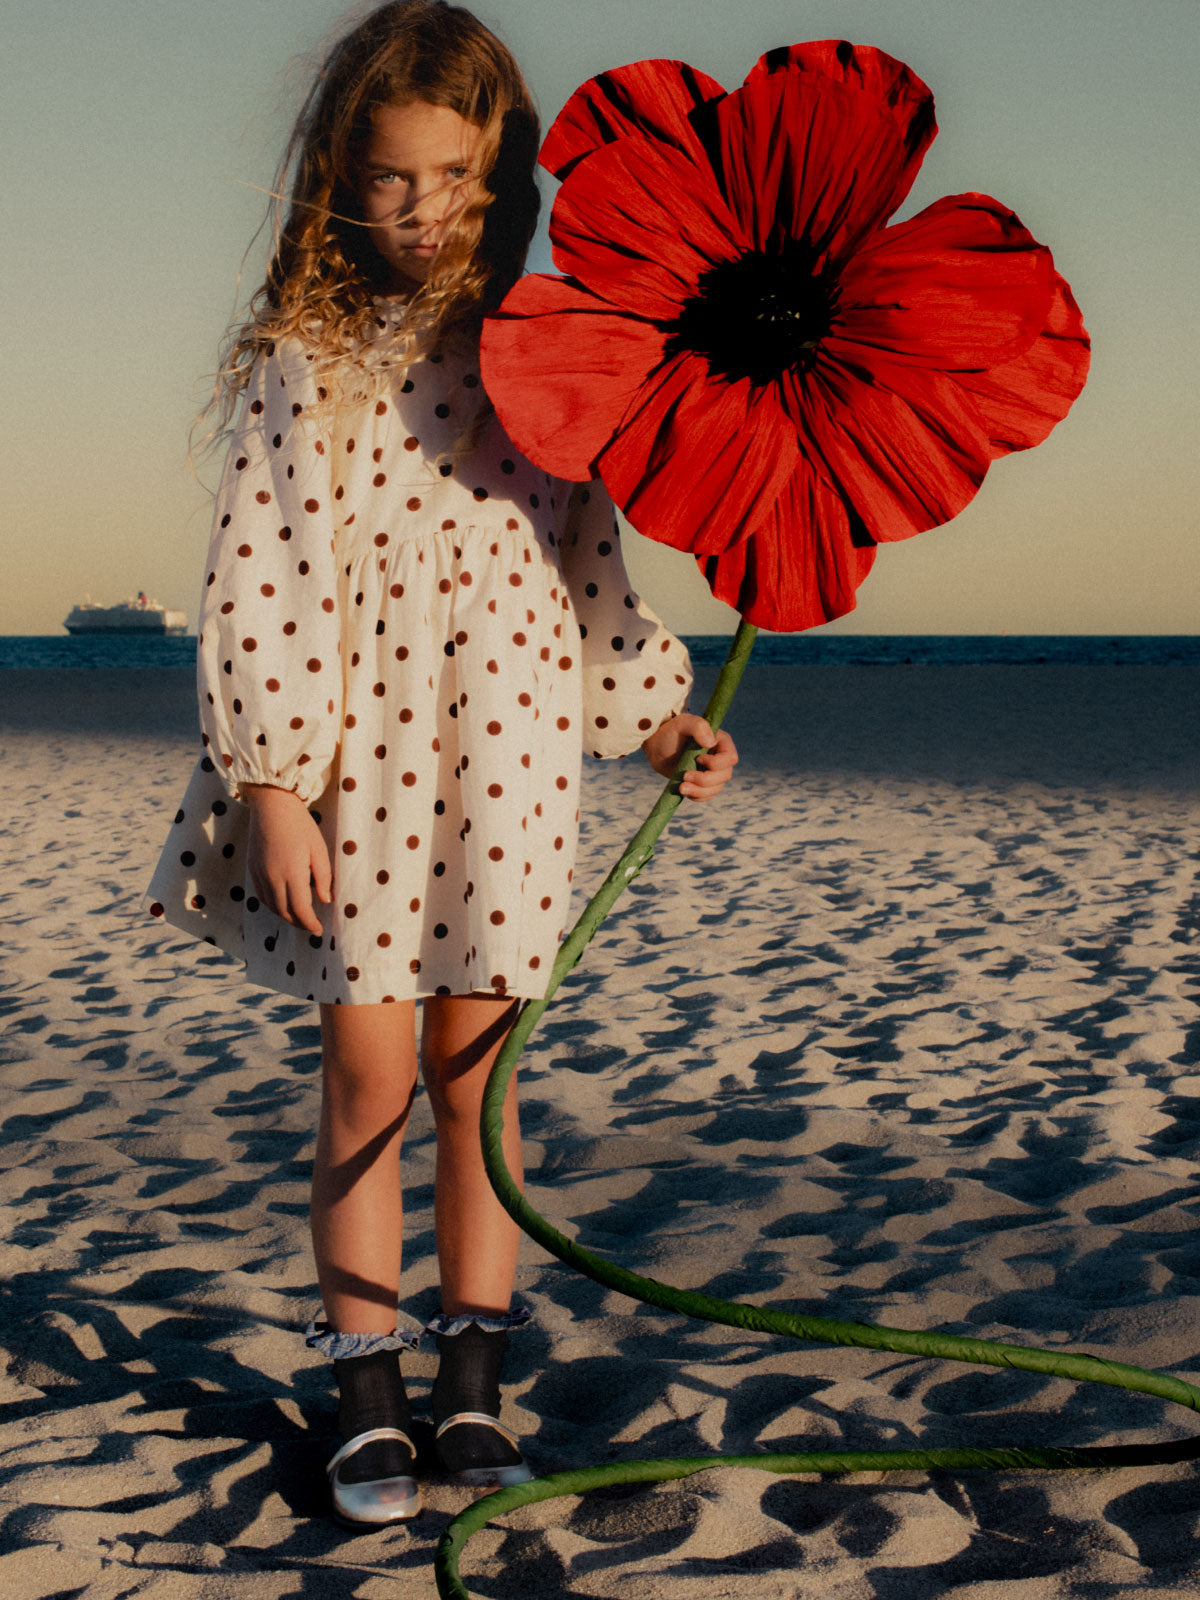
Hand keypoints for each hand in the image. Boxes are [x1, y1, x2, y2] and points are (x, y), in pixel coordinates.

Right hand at [244, 784, 333, 934]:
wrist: (271, 805)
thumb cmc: (300, 824)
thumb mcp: (319, 849)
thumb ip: (323, 877)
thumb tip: (326, 900)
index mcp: (292, 872)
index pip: (300, 909)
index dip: (310, 923)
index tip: (319, 930)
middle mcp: (272, 877)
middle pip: (284, 912)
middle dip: (299, 923)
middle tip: (312, 927)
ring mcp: (259, 873)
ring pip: (271, 906)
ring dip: (286, 916)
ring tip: (300, 918)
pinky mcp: (252, 868)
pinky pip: (261, 896)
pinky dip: (273, 905)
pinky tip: (282, 904)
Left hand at [641, 712, 737, 801]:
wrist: (656, 747)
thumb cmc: (670, 732)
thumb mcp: (682, 723)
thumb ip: (698, 726)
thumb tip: (711, 742)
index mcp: (721, 742)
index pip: (730, 758)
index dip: (716, 763)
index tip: (698, 758)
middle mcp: (720, 758)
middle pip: (724, 776)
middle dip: (705, 779)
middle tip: (685, 775)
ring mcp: (712, 772)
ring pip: (716, 788)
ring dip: (699, 791)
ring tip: (681, 787)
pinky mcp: (702, 783)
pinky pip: (707, 796)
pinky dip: (696, 796)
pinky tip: (683, 790)